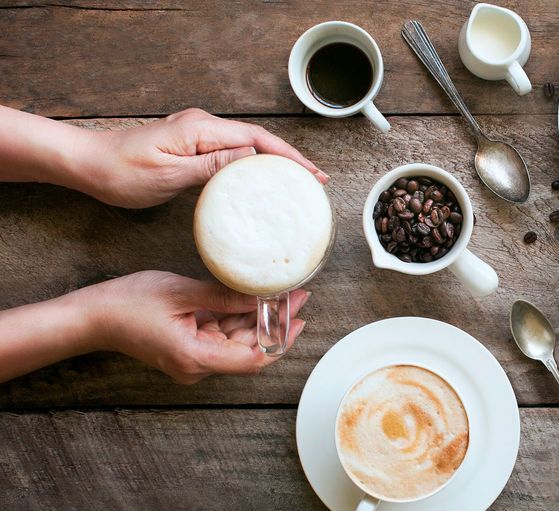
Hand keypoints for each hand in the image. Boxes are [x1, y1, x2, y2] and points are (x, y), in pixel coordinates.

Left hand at [79, 108, 328, 207]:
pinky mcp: (192, 144)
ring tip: (297, 181)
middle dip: (289, 159)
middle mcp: (202, 125)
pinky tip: (262, 179)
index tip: (311, 174)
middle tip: (315, 182)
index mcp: (201, 130)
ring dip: (274, 162)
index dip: (288, 156)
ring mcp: (197, 133)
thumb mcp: (171, 174)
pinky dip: (253, 164)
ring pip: (247, 145)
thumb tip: (252, 158)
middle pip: (258, 139)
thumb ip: (213, 165)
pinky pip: (231, 151)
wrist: (89, 165)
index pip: (257, 139)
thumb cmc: (122, 173)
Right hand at [84, 271, 308, 383]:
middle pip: (249, 350)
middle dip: (275, 324)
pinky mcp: (190, 349)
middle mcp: (198, 366)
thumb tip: (262, 297)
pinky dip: (239, 319)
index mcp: (197, 357)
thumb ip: (223, 297)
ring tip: (284, 294)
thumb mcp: (180, 293)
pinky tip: (255, 300)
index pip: (254, 358)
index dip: (281, 339)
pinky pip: (222, 336)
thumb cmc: (129, 303)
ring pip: (238, 342)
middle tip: (298, 295)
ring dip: (259, 320)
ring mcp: (194, 359)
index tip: (299, 317)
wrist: (93, 316)